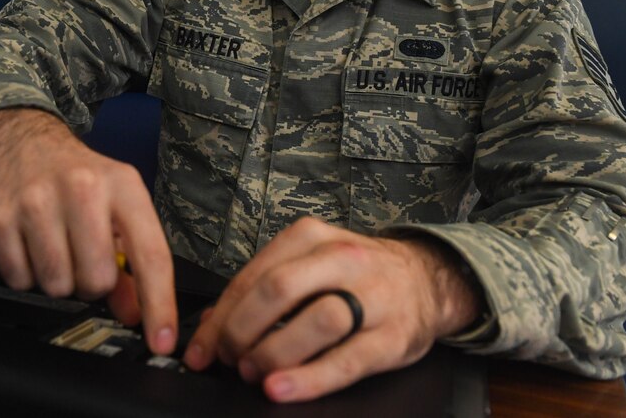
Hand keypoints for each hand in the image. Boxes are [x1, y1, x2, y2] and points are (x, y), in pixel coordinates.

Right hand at [0, 108, 177, 354]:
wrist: (22, 137)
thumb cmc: (77, 175)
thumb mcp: (116, 203)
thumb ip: (131, 259)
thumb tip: (138, 312)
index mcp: (122, 185)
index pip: (149, 254)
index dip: (158, 304)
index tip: (162, 341)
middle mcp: (81, 188)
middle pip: (97, 280)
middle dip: (92, 282)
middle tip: (84, 256)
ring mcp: (36, 202)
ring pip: (57, 285)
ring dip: (58, 279)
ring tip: (56, 246)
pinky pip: (19, 280)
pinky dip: (26, 273)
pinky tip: (30, 243)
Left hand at [182, 217, 483, 402]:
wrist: (425, 279)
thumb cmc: (353, 275)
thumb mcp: (307, 265)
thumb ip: (260, 289)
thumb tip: (209, 326)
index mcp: (310, 237)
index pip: (253, 276)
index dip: (221, 317)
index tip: (201, 349)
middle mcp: (341, 258)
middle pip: (279, 290)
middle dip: (242, 330)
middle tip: (229, 359)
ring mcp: (372, 295)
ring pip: (316, 320)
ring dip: (273, 353)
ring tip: (254, 373)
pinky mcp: (393, 336)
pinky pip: (347, 360)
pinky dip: (309, 378)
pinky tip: (282, 389)